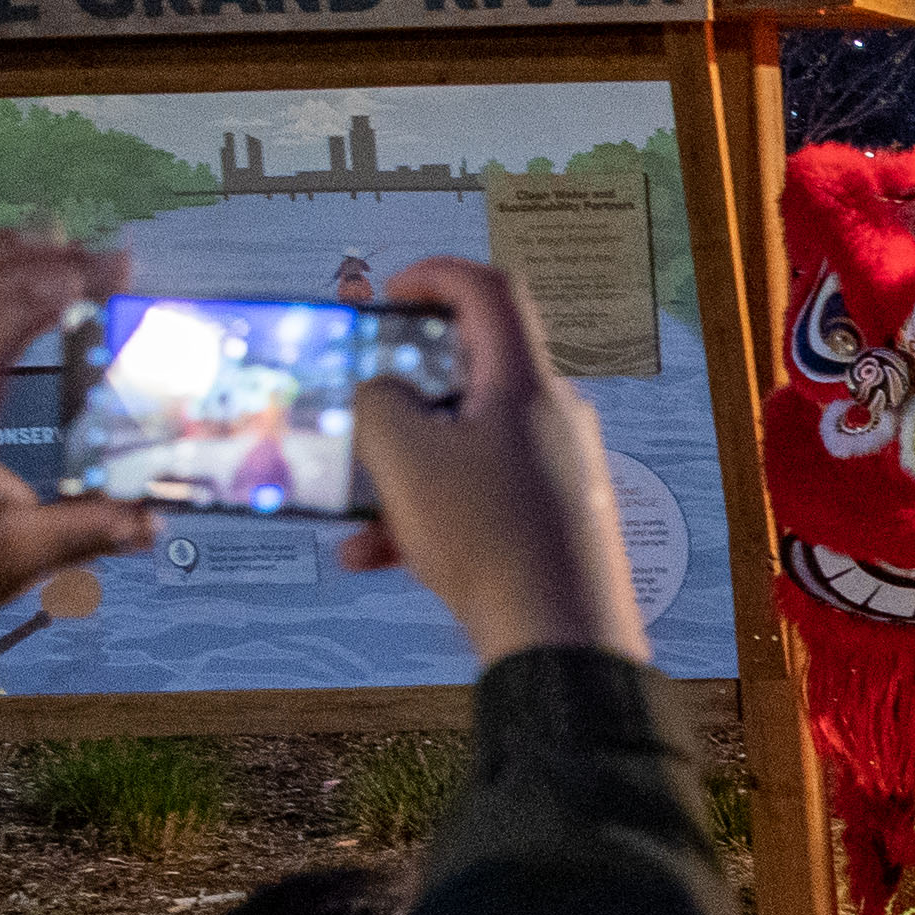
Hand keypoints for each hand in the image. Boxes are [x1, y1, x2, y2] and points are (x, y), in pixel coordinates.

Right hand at [340, 257, 640, 662]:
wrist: (560, 639)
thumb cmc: (490, 540)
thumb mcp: (403, 457)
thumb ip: (379, 402)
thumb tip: (387, 393)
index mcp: (525, 383)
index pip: (490, 290)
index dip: (434, 275)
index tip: (389, 294)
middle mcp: (552, 417)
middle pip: (472, 371)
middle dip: (402, 388)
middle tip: (359, 399)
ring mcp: (559, 468)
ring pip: (465, 444)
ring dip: (403, 468)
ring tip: (354, 511)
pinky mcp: (554, 517)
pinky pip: (480, 495)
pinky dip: (428, 513)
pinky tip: (376, 554)